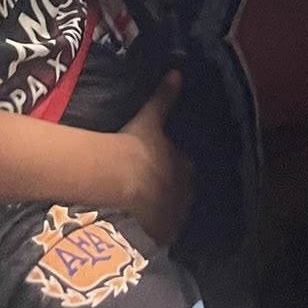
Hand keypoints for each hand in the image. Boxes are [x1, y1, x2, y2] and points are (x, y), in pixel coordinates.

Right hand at [115, 70, 191, 246]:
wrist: (122, 179)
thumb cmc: (136, 145)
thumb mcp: (150, 118)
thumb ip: (165, 97)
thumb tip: (178, 73)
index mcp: (182, 164)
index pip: (184, 166)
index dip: (174, 166)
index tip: (165, 166)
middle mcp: (183, 191)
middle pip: (181, 192)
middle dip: (172, 190)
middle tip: (155, 188)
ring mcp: (172, 214)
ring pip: (172, 214)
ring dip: (164, 212)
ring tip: (149, 211)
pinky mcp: (159, 233)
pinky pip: (160, 234)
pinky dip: (156, 232)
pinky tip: (144, 231)